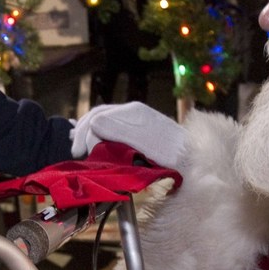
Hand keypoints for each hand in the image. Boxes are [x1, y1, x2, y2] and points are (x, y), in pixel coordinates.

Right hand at [70, 102, 185, 168]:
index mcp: (132, 111)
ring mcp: (135, 121)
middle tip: (75, 152)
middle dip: (83, 132)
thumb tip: (94, 123)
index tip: (79, 151)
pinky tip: (93, 143)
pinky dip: (99, 136)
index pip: (98, 115)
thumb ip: (118, 130)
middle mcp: (132, 112)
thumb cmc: (171, 151)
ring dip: (89, 133)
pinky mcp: (138, 132)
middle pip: (99, 116)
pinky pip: (112, 129)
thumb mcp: (143, 141)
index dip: (85, 132)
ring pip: (104, 122)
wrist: (193, 158)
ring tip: (78, 146)